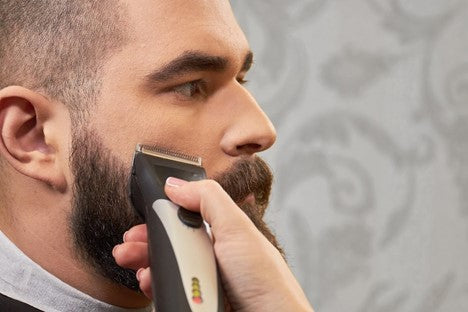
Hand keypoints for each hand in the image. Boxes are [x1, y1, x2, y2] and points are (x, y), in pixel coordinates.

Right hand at [113, 178, 312, 311]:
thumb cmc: (267, 283)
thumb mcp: (237, 229)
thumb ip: (208, 200)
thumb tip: (176, 184)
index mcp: (224, 234)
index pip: (186, 217)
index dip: (162, 216)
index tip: (143, 217)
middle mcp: (213, 256)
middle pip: (171, 242)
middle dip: (146, 241)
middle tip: (128, 245)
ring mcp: (204, 280)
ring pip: (166, 266)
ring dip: (145, 263)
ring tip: (133, 263)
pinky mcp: (198, 300)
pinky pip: (168, 289)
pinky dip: (154, 285)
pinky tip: (149, 282)